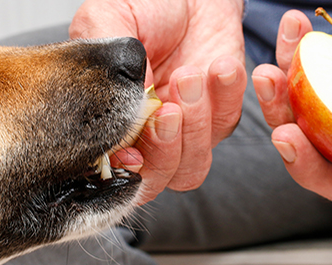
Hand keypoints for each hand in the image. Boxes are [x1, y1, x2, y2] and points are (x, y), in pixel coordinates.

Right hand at [70, 0, 247, 203]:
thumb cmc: (143, 6)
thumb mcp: (105, 21)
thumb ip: (105, 66)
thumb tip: (123, 112)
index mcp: (109, 123)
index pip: (112, 170)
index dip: (123, 170)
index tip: (132, 152)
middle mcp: (145, 137)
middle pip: (155, 180)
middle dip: (164, 149)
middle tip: (168, 109)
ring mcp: (185, 132)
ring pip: (192, 167)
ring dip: (195, 125)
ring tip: (190, 75)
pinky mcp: (221, 115)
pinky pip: (225, 124)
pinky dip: (225, 97)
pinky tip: (218, 67)